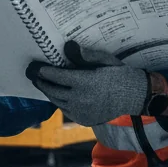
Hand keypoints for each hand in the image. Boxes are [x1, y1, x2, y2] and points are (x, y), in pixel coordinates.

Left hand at [26, 41, 148, 126]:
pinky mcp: (84, 120)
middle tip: (32, 74)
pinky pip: (66, 110)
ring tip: (42, 83)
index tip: (35, 66)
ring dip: (48, 92)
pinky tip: (57, 94)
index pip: (56, 76)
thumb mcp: (105, 60)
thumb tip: (68, 46)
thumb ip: (85, 55)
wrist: (135, 96)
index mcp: (85, 82)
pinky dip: (59, 102)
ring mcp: (82, 111)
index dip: (43, 71)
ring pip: (57, 101)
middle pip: (53, 90)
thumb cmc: (119, 74)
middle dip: (41, 82)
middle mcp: (81, 99)